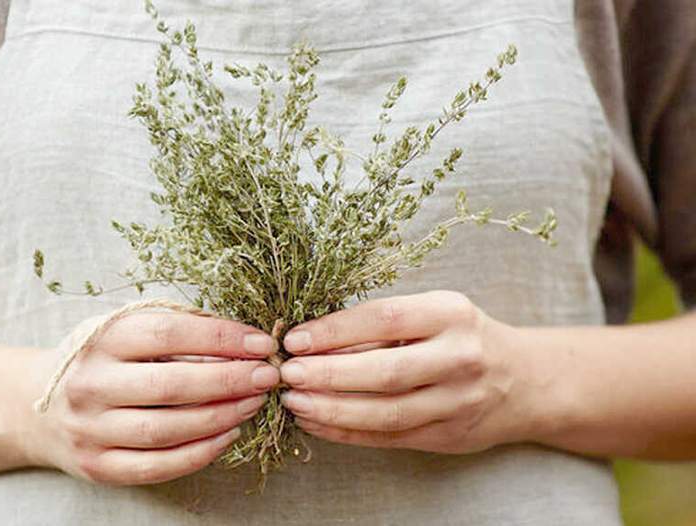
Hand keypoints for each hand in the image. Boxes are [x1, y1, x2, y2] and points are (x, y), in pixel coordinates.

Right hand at [25, 312, 279, 484]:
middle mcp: (91, 384)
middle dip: (230, 380)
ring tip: (254, 403)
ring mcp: (91, 429)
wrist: (36, 405)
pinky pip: (157, 465)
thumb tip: (244, 341)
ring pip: (167, 429)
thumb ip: (176, 331)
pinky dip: (199, 453)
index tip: (260, 343)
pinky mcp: (97, 466)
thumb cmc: (100, 360)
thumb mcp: (125, 331)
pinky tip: (229, 435)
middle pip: (171, 385)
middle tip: (268, 376)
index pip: (168, 333)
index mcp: (101, 339)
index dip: (221, 338)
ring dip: (221, 416)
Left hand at [279, 291, 538, 453]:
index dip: (335, 330)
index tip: (295, 339)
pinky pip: (389, 438)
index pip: (384, 319)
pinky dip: (347, 432)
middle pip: (385, 371)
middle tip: (288, 374)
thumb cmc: (463, 337)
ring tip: (294, 402)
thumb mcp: (434, 312)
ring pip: (386, 413)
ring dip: (333, 409)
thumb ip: (384, 323)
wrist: (525, 380)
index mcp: (451, 314)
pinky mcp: (449, 436)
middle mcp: (459, 358)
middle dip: (329, 374)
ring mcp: (457, 402)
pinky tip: (316, 423)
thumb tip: (314, 337)